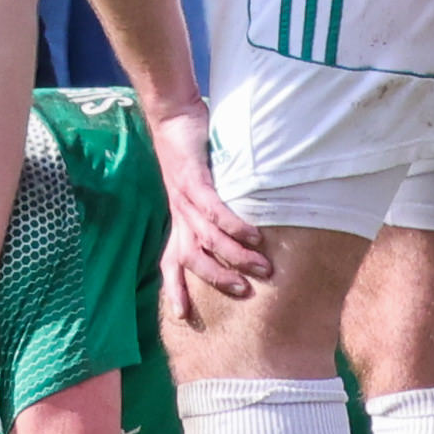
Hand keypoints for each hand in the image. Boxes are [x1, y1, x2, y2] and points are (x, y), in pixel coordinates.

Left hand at [143, 98, 267, 320]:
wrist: (173, 115)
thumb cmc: (190, 151)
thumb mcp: (199, 187)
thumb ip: (214, 209)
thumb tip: (242, 229)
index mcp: (178, 220)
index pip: (170, 263)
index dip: (175, 289)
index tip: (183, 318)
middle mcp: (179, 214)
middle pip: (191, 259)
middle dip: (216, 279)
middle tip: (244, 293)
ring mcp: (184, 198)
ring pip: (207, 238)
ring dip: (234, 256)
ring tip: (262, 269)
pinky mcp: (194, 179)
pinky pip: (214, 209)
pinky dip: (234, 225)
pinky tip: (253, 235)